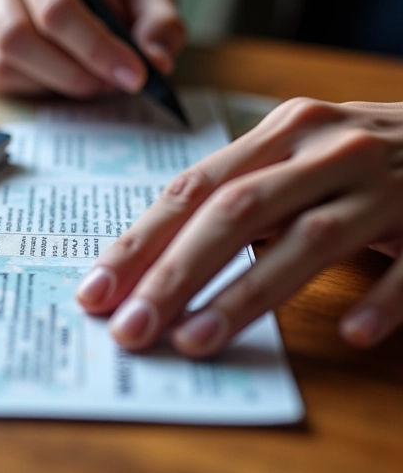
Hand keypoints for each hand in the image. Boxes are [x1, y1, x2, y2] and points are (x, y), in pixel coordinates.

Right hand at [0, 0, 184, 97]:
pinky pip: (0, 79)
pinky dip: (39, 88)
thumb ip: (161, 22)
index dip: (97, 48)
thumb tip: (156, 61)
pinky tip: (66, 76)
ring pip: (5, 63)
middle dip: (76, 72)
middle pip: (19, 38)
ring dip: (58, 82)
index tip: (135, 75)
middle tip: (116, 84)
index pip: (56, 7)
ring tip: (96, 80)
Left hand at [76, 98, 402, 355]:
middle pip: (235, 211)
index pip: (194, 187)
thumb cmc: (361, 153)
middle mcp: (324, 148)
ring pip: (307, 240)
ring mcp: (384, 184)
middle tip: (129, 328)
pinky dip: (383, 301)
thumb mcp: (296, 155)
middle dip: (174, 273)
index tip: (97, 289)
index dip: (141, 240)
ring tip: (194, 341)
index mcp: (280, 132)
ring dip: (245, 294)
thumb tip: (158, 257)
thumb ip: (239, 193)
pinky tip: (351, 335)